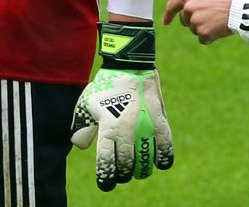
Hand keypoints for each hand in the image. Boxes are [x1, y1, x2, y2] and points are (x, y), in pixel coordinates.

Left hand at [70, 22, 173, 190]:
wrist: (129, 65)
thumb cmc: (105, 86)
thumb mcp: (86, 104)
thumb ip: (82, 127)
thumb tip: (82, 146)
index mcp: (107, 128)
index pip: (106, 163)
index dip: (106, 177)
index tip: (106, 184)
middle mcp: (126, 130)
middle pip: (127, 165)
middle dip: (124, 174)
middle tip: (123, 173)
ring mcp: (145, 126)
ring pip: (145, 160)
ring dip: (141, 170)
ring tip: (138, 170)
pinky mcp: (160, 120)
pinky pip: (166, 146)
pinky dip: (164, 158)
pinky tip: (160, 163)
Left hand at [163, 0, 236, 44]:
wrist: (239, 7)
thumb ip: (194, 4)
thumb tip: (188, 18)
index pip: (172, 6)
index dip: (168, 15)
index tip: (165, 22)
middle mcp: (188, 9)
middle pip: (185, 21)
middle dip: (194, 21)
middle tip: (211, 16)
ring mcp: (194, 22)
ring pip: (195, 31)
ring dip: (204, 29)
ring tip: (218, 20)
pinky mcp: (202, 34)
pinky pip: (203, 39)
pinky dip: (210, 37)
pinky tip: (219, 29)